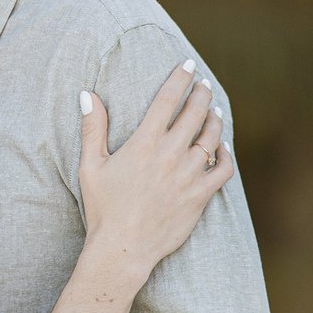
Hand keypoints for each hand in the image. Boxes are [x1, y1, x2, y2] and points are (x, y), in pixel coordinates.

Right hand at [79, 63, 232, 287]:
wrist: (123, 249)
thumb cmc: (103, 208)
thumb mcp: (90, 165)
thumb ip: (93, 127)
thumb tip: (87, 94)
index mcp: (143, 143)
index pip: (167, 99)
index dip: (179, 78)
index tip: (187, 64)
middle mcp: (169, 155)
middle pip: (193, 113)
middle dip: (200, 93)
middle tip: (203, 84)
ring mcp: (187, 176)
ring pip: (211, 137)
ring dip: (214, 119)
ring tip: (214, 110)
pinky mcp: (200, 196)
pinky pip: (222, 169)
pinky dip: (225, 154)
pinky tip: (222, 147)